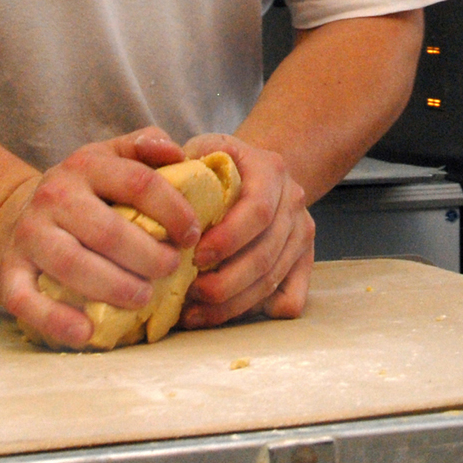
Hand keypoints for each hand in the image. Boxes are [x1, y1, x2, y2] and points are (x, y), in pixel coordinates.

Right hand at [0, 127, 202, 347]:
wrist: (13, 215)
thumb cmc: (82, 193)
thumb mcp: (109, 157)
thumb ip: (144, 147)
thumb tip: (177, 154)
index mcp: (86, 166)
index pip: (138, 183)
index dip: (173, 210)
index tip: (192, 235)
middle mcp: (53, 196)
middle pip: (108, 231)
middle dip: (148, 256)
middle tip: (171, 270)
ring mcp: (28, 236)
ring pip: (72, 265)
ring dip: (114, 287)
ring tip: (143, 298)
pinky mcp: (8, 273)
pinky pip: (28, 300)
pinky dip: (56, 320)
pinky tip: (86, 333)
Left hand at [179, 133, 314, 328]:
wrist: (254, 172)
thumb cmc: (217, 165)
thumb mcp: (199, 148)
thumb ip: (175, 155)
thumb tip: (158, 167)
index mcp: (270, 170)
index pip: (258, 210)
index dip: (229, 238)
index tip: (196, 256)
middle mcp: (293, 201)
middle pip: (266, 254)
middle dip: (225, 282)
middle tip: (189, 294)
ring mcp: (301, 233)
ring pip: (272, 280)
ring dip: (232, 304)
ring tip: (194, 313)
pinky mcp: (304, 261)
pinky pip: (290, 299)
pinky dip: (257, 312)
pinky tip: (222, 313)